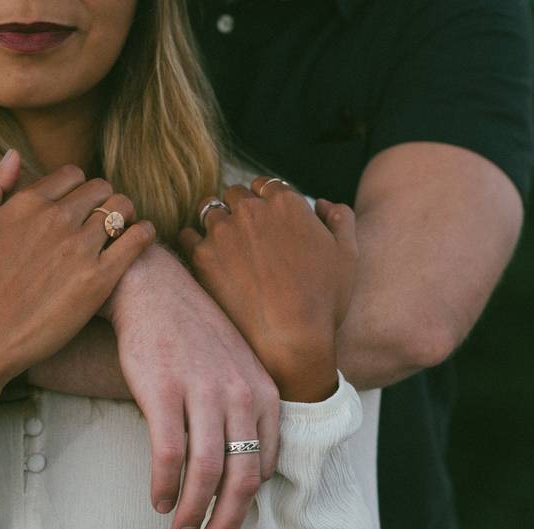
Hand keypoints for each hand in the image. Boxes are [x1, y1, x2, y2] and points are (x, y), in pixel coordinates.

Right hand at [0, 153, 155, 412]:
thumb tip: (13, 153)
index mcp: (27, 204)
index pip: (72, 174)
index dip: (79, 188)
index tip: (80, 206)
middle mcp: (56, 219)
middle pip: (101, 188)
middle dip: (104, 200)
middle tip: (103, 221)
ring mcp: (79, 248)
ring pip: (123, 208)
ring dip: (126, 214)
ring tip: (121, 230)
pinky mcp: (99, 279)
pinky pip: (138, 239)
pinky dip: (144, 234)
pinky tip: (141, 240)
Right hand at [102, 246, 280, 528]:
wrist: (155, 289)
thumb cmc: (194, 333)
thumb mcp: (238, 368)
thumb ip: (247, 414)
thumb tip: (242, 471)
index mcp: (264, 393)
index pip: (265, 467)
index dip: (247, 505)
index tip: (229, 523)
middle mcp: (240, 395)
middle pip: (241, 479)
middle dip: (227, 524)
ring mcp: (203, 392)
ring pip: (206, 474)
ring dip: (194, 513)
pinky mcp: (164, 390)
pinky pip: (169, 455)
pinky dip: (166, 486)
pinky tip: (159, 500)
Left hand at [179, 179, 357, 401]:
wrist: (290, 339)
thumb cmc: (323, 300)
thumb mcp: (347, 255)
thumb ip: (340, 219)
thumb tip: (324, 203)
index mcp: (286, 202)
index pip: (265, 185)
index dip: (265, 200)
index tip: (265, 222)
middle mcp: (251, 209)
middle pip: (235, 194)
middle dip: (239, 209)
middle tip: (244, 236)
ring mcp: (223, 231)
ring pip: (209, 210)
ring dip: (216, 223)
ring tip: (224, 247)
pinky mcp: (202, 255)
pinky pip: (187, 236)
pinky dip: (193, 243)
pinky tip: (204, 258)